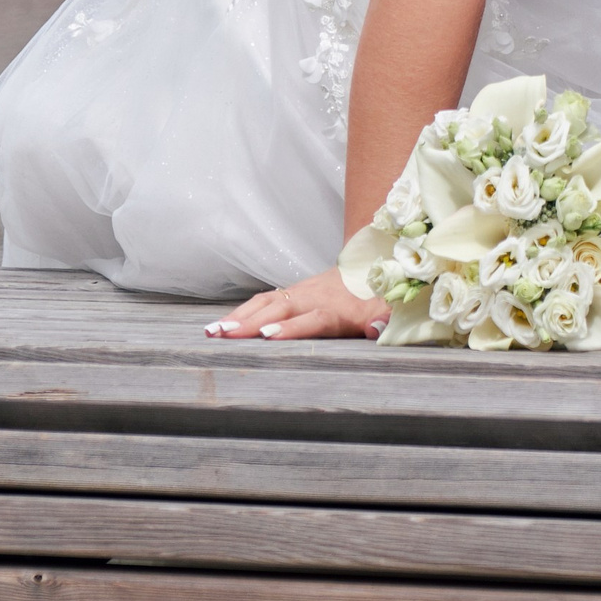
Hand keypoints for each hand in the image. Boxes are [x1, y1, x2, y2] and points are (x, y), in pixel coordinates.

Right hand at [205, 267, 387, 341]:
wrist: (369, 263)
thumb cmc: (376, 298)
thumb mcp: (388, 310)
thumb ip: (385, 319)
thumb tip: (377, 329)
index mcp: (338, 309)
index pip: (313, 318)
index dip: (292, 327)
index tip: (268, 336)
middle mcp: (314, 298)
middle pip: (280, 310)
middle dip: (251, 323)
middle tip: (223, 336)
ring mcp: (299, 293)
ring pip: (266, 303)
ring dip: (239, 317)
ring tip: (212, 332)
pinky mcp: (289, 293)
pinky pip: (262, 301)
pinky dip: (240, 312)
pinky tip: (220, 326)